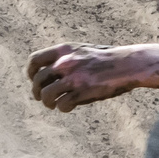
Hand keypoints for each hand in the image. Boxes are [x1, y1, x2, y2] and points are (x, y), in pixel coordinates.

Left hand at [26, 43, 153, 111]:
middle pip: (38, 80)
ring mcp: (73, 77)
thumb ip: (65, 58)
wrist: (128, 64)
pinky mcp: (82, 91)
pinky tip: (68, 107)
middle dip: (37, 92)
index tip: (34, 80)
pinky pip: (62, 104)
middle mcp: (65, 62)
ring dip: (48, 102)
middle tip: (42, 98)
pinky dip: (63, 108)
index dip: (30, 73)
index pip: (34, 60)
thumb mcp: (82, 50)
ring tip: (54, 105)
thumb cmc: (107, 59)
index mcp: (64, 49)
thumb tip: (48, 72)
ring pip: (46, 95)